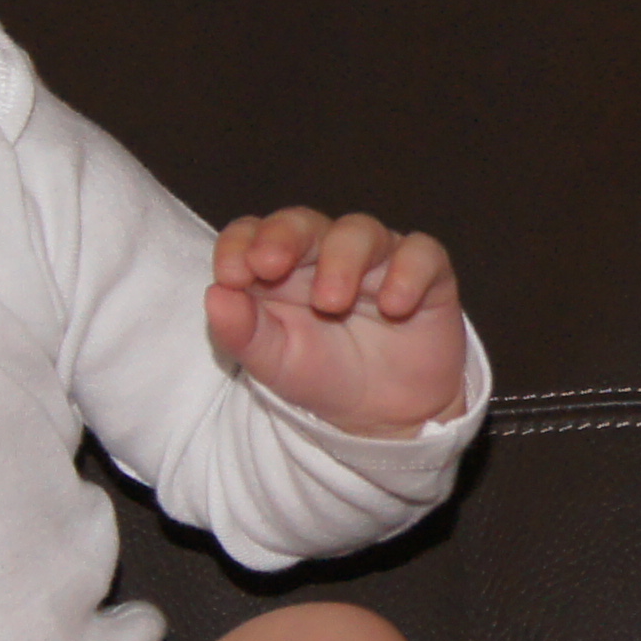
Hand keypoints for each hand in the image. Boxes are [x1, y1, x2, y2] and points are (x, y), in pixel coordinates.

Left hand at [210, 209, 469, 437]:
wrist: (387, 418)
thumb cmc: (323, 377)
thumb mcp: (276, 364)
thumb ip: (243, 332)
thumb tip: (214, 295)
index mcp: (280, 269)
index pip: (253, 233)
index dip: (240, 243)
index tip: (231, 275)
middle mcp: (325, 253)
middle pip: (303, 222)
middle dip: (284, 237)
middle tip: (271, 265)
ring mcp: (377, 259)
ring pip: (360, 231)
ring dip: (342, 260)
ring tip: (331, 302)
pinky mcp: (425, 274)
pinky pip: (422, 254)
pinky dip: (408, 273)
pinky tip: (395, 306)